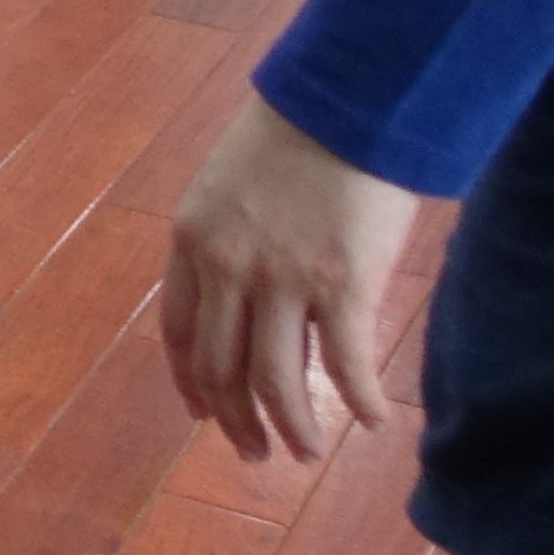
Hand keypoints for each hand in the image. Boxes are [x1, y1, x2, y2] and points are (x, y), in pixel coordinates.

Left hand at [160, 94, 420, 461]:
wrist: (345, 102)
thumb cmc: (295, 137)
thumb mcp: (229, 188)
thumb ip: (228, 243)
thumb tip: (248, 302)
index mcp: (192, 240)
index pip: (180, 332)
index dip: (190, 382)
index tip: (203, 415)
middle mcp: (228, 267)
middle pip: (222, 368)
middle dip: (237, 420)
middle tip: (256, 453)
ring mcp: (283, 280)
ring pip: (276, 381)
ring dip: (292, 427)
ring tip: (307, 451)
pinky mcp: (342, 285)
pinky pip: (346, 366)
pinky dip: (359, 400)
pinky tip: (373, 421)